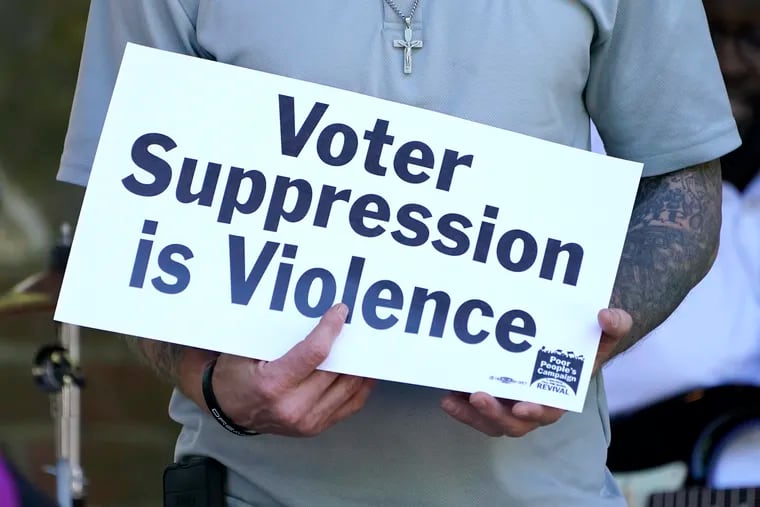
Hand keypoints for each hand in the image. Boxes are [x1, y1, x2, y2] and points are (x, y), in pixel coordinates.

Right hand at [211, 303, 374, 436]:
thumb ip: (279, 336)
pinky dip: (361, 385)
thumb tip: (314, 314)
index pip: (314, 353)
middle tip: (357, 324)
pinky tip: (364, 369)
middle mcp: (293, 408)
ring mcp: (306, 422)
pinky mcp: (315, 427)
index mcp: (273, 385)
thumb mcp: (247, 349)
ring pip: (349, 387)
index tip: (340, 311)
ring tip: (363, 343)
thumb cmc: (236, 374)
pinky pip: (350, 404)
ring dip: (359, 364)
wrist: (228, 409)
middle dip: (349, 344)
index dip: (330, 329)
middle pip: (336, 370)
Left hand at [440, 308, 631, 436]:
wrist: (560, 341)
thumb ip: (614, 325)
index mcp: (558, 394)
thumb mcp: (601, 334)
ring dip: (471, 414)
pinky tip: (446, 394)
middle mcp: (532, 404)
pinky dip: (460, 406)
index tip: (524, 406)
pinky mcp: (487, 393)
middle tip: (479, 397)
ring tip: (452, 400)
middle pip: (513, 422)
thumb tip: (605, 315)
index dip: (537, 411)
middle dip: (496, 414)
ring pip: (489, 419)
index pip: (548, 411)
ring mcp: (508, 402)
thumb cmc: (581, 343)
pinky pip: (472, 408)